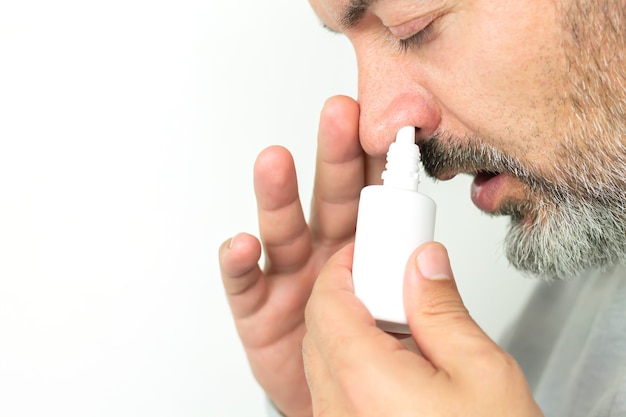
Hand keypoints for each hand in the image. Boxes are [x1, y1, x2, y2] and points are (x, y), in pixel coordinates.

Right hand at [219, 96, 383, 416]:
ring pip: (283, 228)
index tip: (395, 126)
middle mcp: (325, 252)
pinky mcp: (258, 309)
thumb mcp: (401, 313)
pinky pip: (245, 283)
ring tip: (276, 163)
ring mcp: (289, 277)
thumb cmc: (368, 349)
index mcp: (365, 246)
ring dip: (278, 195)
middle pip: (330, 198)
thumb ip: (411, 281)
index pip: (376, 195)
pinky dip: (240, 262)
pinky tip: (243, 244)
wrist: (332, 395)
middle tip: (340, 116)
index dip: (383, 162)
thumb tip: (430, 253)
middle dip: (336, 156)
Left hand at [303, 242, 542, 416]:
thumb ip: (442, 310)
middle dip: (350, 295)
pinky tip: (401, 367)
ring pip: (325, 360)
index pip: (327, 302)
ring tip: (405, 328)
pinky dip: (357, 365)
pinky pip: (335, 391)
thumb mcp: (483, 373)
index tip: (368, 251)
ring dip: (353, 330)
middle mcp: (337, 410)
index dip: (345, 267)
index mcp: (363, 382)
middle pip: (320, 328)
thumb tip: (423, 264)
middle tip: (392, 284)